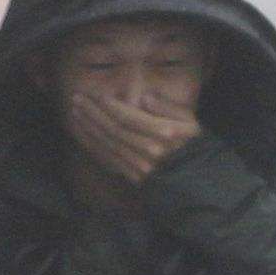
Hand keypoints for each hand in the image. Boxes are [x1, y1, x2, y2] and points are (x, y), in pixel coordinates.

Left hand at [66, 82, 202, 188]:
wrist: (200, 180)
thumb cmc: (197, 146)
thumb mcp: (191, 121)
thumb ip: (169, 108)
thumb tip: (144, 98)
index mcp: (164, 134)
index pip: (128, 118)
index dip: (109, 105)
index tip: (95, 94)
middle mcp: (148, 151)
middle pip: (113, 130)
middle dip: (93, 114)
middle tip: (77, 99)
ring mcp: (140, 166)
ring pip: (107, 145)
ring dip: (89, 128)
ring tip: (75, 113)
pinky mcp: (134, 176)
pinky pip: (109, 160)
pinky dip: (94, 146)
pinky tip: (84, 135)